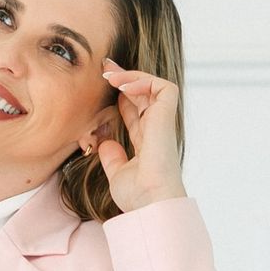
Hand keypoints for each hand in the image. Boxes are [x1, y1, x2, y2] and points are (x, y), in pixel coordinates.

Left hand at [87, 59, 185, 213]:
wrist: (149, 204)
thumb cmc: (137, 196)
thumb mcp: (117, 173)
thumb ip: (112, 157)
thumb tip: (105, 144)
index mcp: (145, 140)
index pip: (134, 109)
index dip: (120, 94)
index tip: (102, 82)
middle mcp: (155, 129)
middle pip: (143, 93)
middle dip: (124, 77)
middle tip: (104, 67)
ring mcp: (162, 123)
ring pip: (154, 86)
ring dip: (132, 76)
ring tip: (110, 74)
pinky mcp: (167, 119)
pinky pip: (164, 89)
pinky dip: (144, 82)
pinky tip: (122, 86)